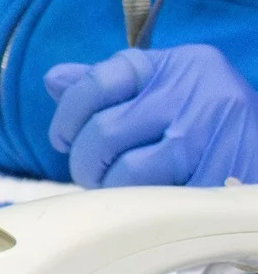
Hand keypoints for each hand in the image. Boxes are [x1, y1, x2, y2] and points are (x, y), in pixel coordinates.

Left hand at [45, 44, 257, 186]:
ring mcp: (209, 136)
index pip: (98, 81)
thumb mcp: (169, 87)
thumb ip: (112, 85)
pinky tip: (148, 204)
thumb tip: (54, 80)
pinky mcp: (221, 178)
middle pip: (104, 131)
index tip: (64, 138)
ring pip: (128, 171)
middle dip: (85, 161)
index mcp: (176, 65)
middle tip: (93, 174)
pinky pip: (159, 201)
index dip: (68, 114)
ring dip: (112, 189)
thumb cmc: (210, 119)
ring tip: (120, 190)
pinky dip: (144, 208)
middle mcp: (193, 93)